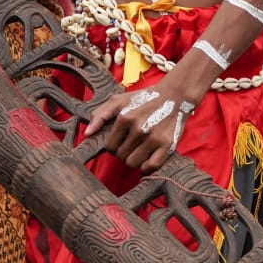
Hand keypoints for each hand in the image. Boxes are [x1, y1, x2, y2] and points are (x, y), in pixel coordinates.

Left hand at [84, 74, 203, 171]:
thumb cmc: (144, 99)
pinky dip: (147, 167)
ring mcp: (154, 138)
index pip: (109, 147)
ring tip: (139, 149)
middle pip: (120, 156)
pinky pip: (151, 166)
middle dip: (123, 152)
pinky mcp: (167, 145)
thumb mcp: (120, 100)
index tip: (121, 140)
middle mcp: (139, 128)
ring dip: (134, 159)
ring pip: (133, 163)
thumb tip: (87, 134)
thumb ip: (100, 114)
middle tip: (132, 143)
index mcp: (125, 118)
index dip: (113, 146)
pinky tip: (148, 158)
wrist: (175, 95)